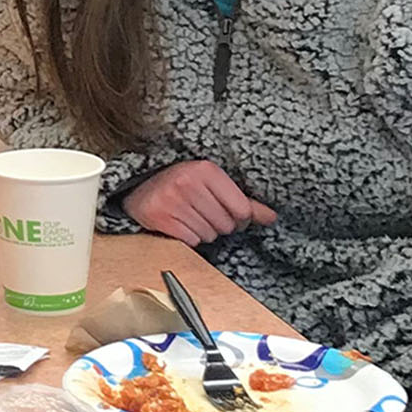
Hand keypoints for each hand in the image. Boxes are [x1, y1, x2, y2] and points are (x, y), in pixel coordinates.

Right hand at [123, 160, 274, 243]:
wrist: (140, 189)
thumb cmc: (183, 186)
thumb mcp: (213, 185)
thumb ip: (244, 202)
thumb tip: (271, 217)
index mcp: (206, 169)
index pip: (242, 209)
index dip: (241, 219)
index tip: (232, 215)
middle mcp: (188, 182)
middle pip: (226, 225)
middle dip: (220, 225)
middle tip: (205, 214)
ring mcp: (172, 200)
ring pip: (209, 235)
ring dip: (203, 232)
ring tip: (191, 217)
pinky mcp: (159, 217)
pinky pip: (191, 241)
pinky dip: (188, 239)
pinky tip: (180, 225)